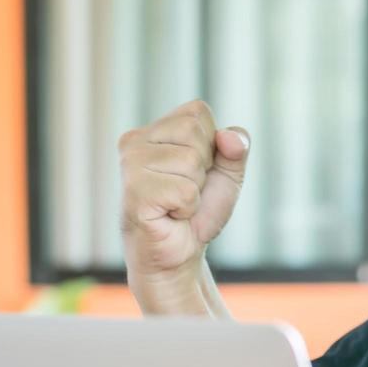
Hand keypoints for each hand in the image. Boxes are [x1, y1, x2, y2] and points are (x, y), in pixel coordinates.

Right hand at [118, 100, 249, 294]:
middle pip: (194, 132)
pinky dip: (188, 209)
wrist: (179, 255)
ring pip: (191, 161)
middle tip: (185, 191)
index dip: (211, 145)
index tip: (194, 172)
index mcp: (152, 131)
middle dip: (203, 168)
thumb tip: (228, 137)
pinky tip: (170, 216)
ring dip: (195, 191)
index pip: (197, 111)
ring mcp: (130, 166)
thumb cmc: (197, 212)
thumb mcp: (227, 174)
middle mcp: (134, 142)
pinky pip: (185, 191)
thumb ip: (236, 148)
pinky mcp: (135, 193)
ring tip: (176, 205)